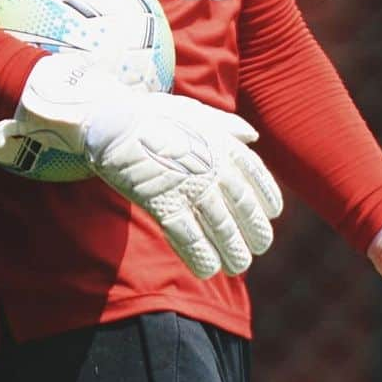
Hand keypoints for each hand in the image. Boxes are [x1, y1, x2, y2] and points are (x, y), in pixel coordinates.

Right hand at [6, 53, 283, 277]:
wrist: (110, 118)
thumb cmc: (150, 114)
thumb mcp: (194, 111)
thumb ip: (226, 125)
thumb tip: (251, 137)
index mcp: (222, 144)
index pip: (257, 176)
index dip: (267, 199)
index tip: (271, 215)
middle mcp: (212, 167)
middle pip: (243, 207)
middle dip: (254, 232)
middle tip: (256, 248)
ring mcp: (189, 186)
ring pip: (221, 228)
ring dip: (232, 251)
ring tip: (237, 267)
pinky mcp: (163, 203)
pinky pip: (188, 237)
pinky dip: (201, 256)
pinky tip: (208, 270)